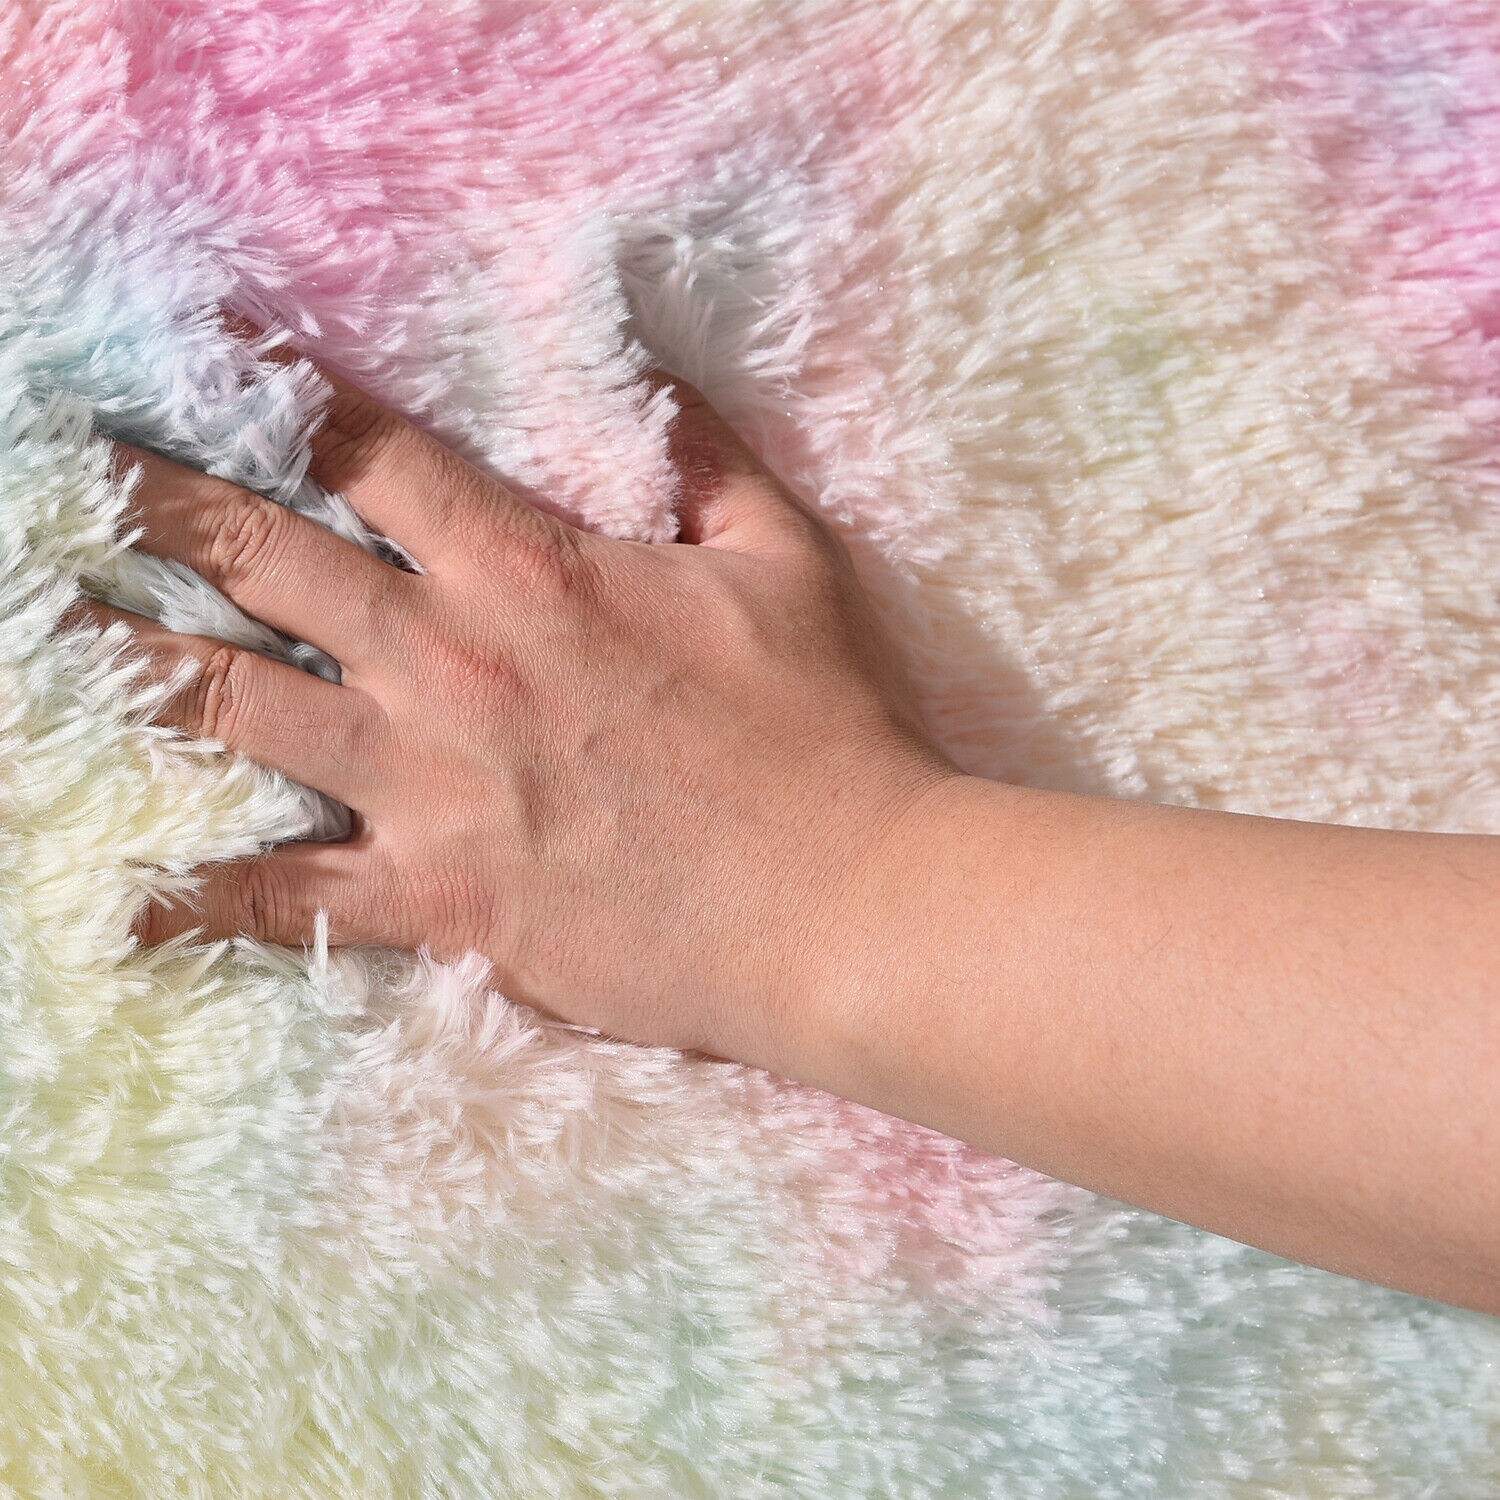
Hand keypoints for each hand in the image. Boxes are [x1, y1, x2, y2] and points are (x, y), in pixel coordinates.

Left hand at [76, 336, 956, 1065]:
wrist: (843, 904)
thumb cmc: (824, 729)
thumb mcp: (790, 564)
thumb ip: (711, 462)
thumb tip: (660, 378)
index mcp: (530, 571)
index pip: (372, 454)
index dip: (284, 392)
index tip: (211, 350)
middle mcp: (452, 664)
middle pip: (268, 559)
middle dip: (163, 501)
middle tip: (80, 469)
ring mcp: (429, 787)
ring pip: (238, 706)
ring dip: (137, 660)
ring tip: (66, 623)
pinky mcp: (437, 902)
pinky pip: (288, 900)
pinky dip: (201, 897)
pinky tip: (123, 900)